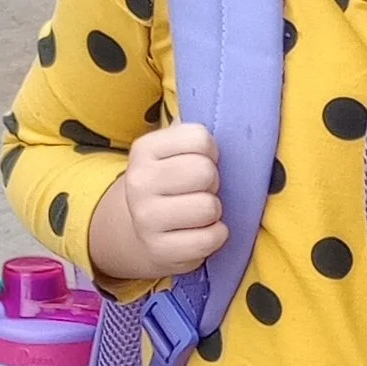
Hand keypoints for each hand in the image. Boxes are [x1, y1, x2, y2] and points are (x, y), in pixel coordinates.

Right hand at [87, 121, 225, 281]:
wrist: (142, 230)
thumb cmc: (173, 183)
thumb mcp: (175, 150)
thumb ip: (193, 132)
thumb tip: (228, 115)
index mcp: (144, 149)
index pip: (200, 138)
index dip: (211, 152)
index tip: (200, 162)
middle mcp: (138, 182)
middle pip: (204, 172)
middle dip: (213, 183)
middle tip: (201, 190)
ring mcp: (145, 218)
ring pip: (209, 207)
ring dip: (214, 212)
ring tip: (199, 212)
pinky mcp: (160, 250)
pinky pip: (210, 239)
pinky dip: (216, 236)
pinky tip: (200, 232)